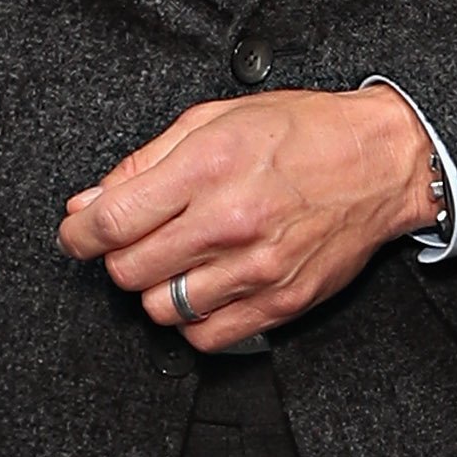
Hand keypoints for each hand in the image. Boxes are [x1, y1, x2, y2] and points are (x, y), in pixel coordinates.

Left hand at [57, 86, 436, 353]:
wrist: (380, 161)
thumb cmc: (302, 133)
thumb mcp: (214, 119)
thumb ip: (145, 162)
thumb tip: (90, 200)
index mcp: (206, 167)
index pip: (112, 221)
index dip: (78, 234)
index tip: (77, 234)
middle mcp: (228, 221)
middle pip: (128, 270)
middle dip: (118, 257)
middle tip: (136, 240)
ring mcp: (255, 269)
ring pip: (161, 309)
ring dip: (157, 287)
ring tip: (177, 260)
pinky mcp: (279, 303)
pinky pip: (206, 336)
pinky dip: (192, 319)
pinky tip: (204, 288)